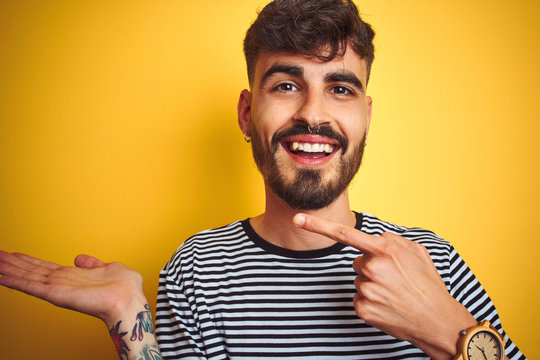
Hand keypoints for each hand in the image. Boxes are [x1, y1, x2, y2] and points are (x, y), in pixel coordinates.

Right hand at [0, 251, 145, 326]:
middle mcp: (63, 282)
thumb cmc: (125, 288)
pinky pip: (31, 287)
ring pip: (27, 277)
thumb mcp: (110, 267)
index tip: (15, 254)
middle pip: (31, 271)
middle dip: (13, 263)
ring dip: (10, 269)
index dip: (29, 261)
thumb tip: (79, 258)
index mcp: (74, 276)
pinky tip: (2, 276)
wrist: (128, 300)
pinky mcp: (56, 294)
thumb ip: (93, 263)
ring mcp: (58, 288)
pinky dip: (15, 281)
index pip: (45, 267)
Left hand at [293, 213, 477, 359]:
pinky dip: (371, 301)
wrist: (437, 321)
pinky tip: (388, 305)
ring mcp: (366, 290)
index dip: (318, 226)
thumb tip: (375, 238)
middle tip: (394, 279)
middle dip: (371, 267)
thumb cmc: (428, 284)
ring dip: (372, 284)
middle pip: (356, 262)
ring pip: (358, 280)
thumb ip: (392, 238)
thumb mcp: (416, 251)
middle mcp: (372, 268)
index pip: (345, 234)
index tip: (297, 219)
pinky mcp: (363, 309)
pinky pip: (359, 298)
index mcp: (384, 250)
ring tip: (394, 293)